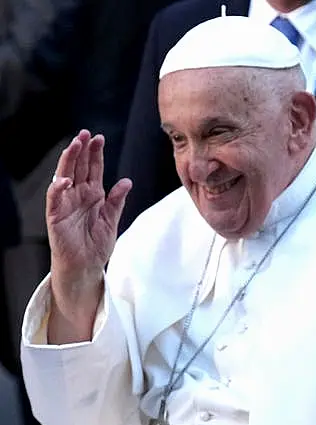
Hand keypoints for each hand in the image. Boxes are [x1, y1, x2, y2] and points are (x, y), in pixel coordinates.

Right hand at [47, 129, 131, 293]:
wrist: (86, 267)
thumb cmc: (96, 245)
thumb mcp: (111, 219)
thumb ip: (117, 200)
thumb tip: (127, 180)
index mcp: (92, 195)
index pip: (92, 169)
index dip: (95, 154)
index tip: (99, 138)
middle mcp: (77, 196)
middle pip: (78, 168)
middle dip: (81, 150)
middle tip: (85, 133)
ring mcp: (66, 205)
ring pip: (64, 177)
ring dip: (68, 161)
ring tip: (74, 145)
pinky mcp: (56, 217)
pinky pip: (55, 199)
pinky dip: (59, 188)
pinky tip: (66, 178)